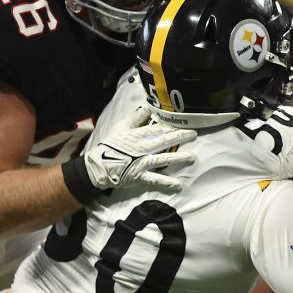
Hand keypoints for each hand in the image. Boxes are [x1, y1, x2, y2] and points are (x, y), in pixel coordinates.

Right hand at [68, 105, 195, 200]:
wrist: (99, 165)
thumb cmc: (111, 145)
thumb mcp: (121, 127)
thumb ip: (135, 118)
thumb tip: (148, 107)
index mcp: (138, 136)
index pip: (157, 128)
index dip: (171, 125)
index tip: (184, 122)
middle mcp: (143, 149)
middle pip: (164, 141)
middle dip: (180, 137)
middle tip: (194, 134)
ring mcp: (142, 163)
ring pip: (163, 159)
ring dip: (178, 158)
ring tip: (192, 158)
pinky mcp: (140, 176)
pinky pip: (155, 180)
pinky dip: (167, 182)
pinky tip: (179, 184)